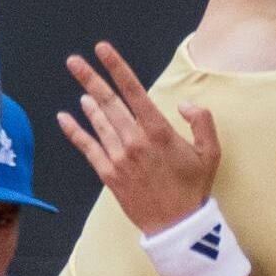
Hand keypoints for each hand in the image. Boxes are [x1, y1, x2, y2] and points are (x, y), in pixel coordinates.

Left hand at [57, 42, 219, 234]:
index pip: (134, 91)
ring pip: (98, 122)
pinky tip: (64, 118)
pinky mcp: (109, 174)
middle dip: (90, 79)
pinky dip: (74, 132)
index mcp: (159, 131)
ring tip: (80, 86)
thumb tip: (184, 103)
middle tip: (74, 61)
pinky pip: (87, 148)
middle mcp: (135, 140)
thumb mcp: (211, 152)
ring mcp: (119, 158)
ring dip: (88, 102)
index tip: (103, 50)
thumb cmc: (194, 188)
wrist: (176, 226)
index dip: (117, 67)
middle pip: (109, 102)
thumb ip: (202, 121)